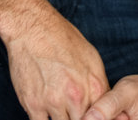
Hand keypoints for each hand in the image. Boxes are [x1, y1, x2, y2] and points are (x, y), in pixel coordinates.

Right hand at [0, 0, 108, 118]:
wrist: (32, 27)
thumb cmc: (62, 38)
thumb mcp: (92, 58)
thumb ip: (100, 85)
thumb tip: (104, 104)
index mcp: (94, 85)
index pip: (104, 117)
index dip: (99, 119)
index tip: (91, 116)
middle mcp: (76, 96)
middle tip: (74, 113)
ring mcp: (54, 102)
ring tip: (61, 111)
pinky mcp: (33, 104)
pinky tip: (46, 113)